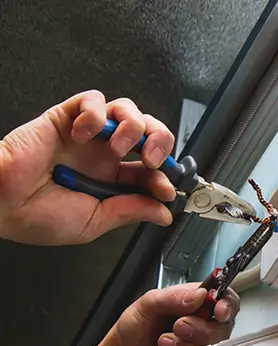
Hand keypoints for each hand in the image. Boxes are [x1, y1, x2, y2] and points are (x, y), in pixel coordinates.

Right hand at [0, 90, 175, 244]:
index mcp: (112, 179)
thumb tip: (163, 213)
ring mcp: (88, 134)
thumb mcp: (95, 221)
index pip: (151, 169)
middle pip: (148, 132)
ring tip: (120, 147)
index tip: (168, 188)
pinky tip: (85, 134)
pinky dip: (96, 113)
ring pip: (127, 110)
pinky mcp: (67, 116)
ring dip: (133, 126)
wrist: (0, 203)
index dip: (165, 175)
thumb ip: (131, 211)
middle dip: (161, 141)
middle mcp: (103, 154)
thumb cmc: (37, 215)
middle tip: (154, 160)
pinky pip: (93, 100)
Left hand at [72, 283, 239, 345]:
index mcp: (198, 301)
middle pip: (222, 326)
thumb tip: (199, 295)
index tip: (218, 311)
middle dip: (197, 328)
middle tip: (177, 326)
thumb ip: (173, 296)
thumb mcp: (146, 304)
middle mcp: (205, 323)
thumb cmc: (136, 329)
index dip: (227, 305)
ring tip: (162, 342)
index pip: (226, 298)